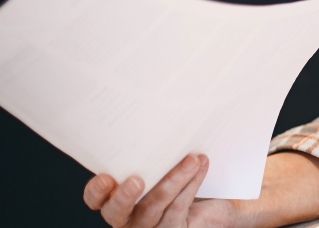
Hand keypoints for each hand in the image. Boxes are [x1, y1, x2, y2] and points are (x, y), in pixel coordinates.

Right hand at [83, 154, 238, 227]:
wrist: (211, 204)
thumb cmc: (179, 178)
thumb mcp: (161, 162)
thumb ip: (152, 151)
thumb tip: (156, 115)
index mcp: (116, 198)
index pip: (96, 199)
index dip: (96, 192)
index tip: (104, 177)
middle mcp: (128, 217)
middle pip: (117, 212)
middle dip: (124, 197)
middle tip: (136, 181)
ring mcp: (150, 226)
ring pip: (154, 206)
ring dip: (174, 179)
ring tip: (191, 160)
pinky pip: (178, 206)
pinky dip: (191, 182)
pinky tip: (200, 165)